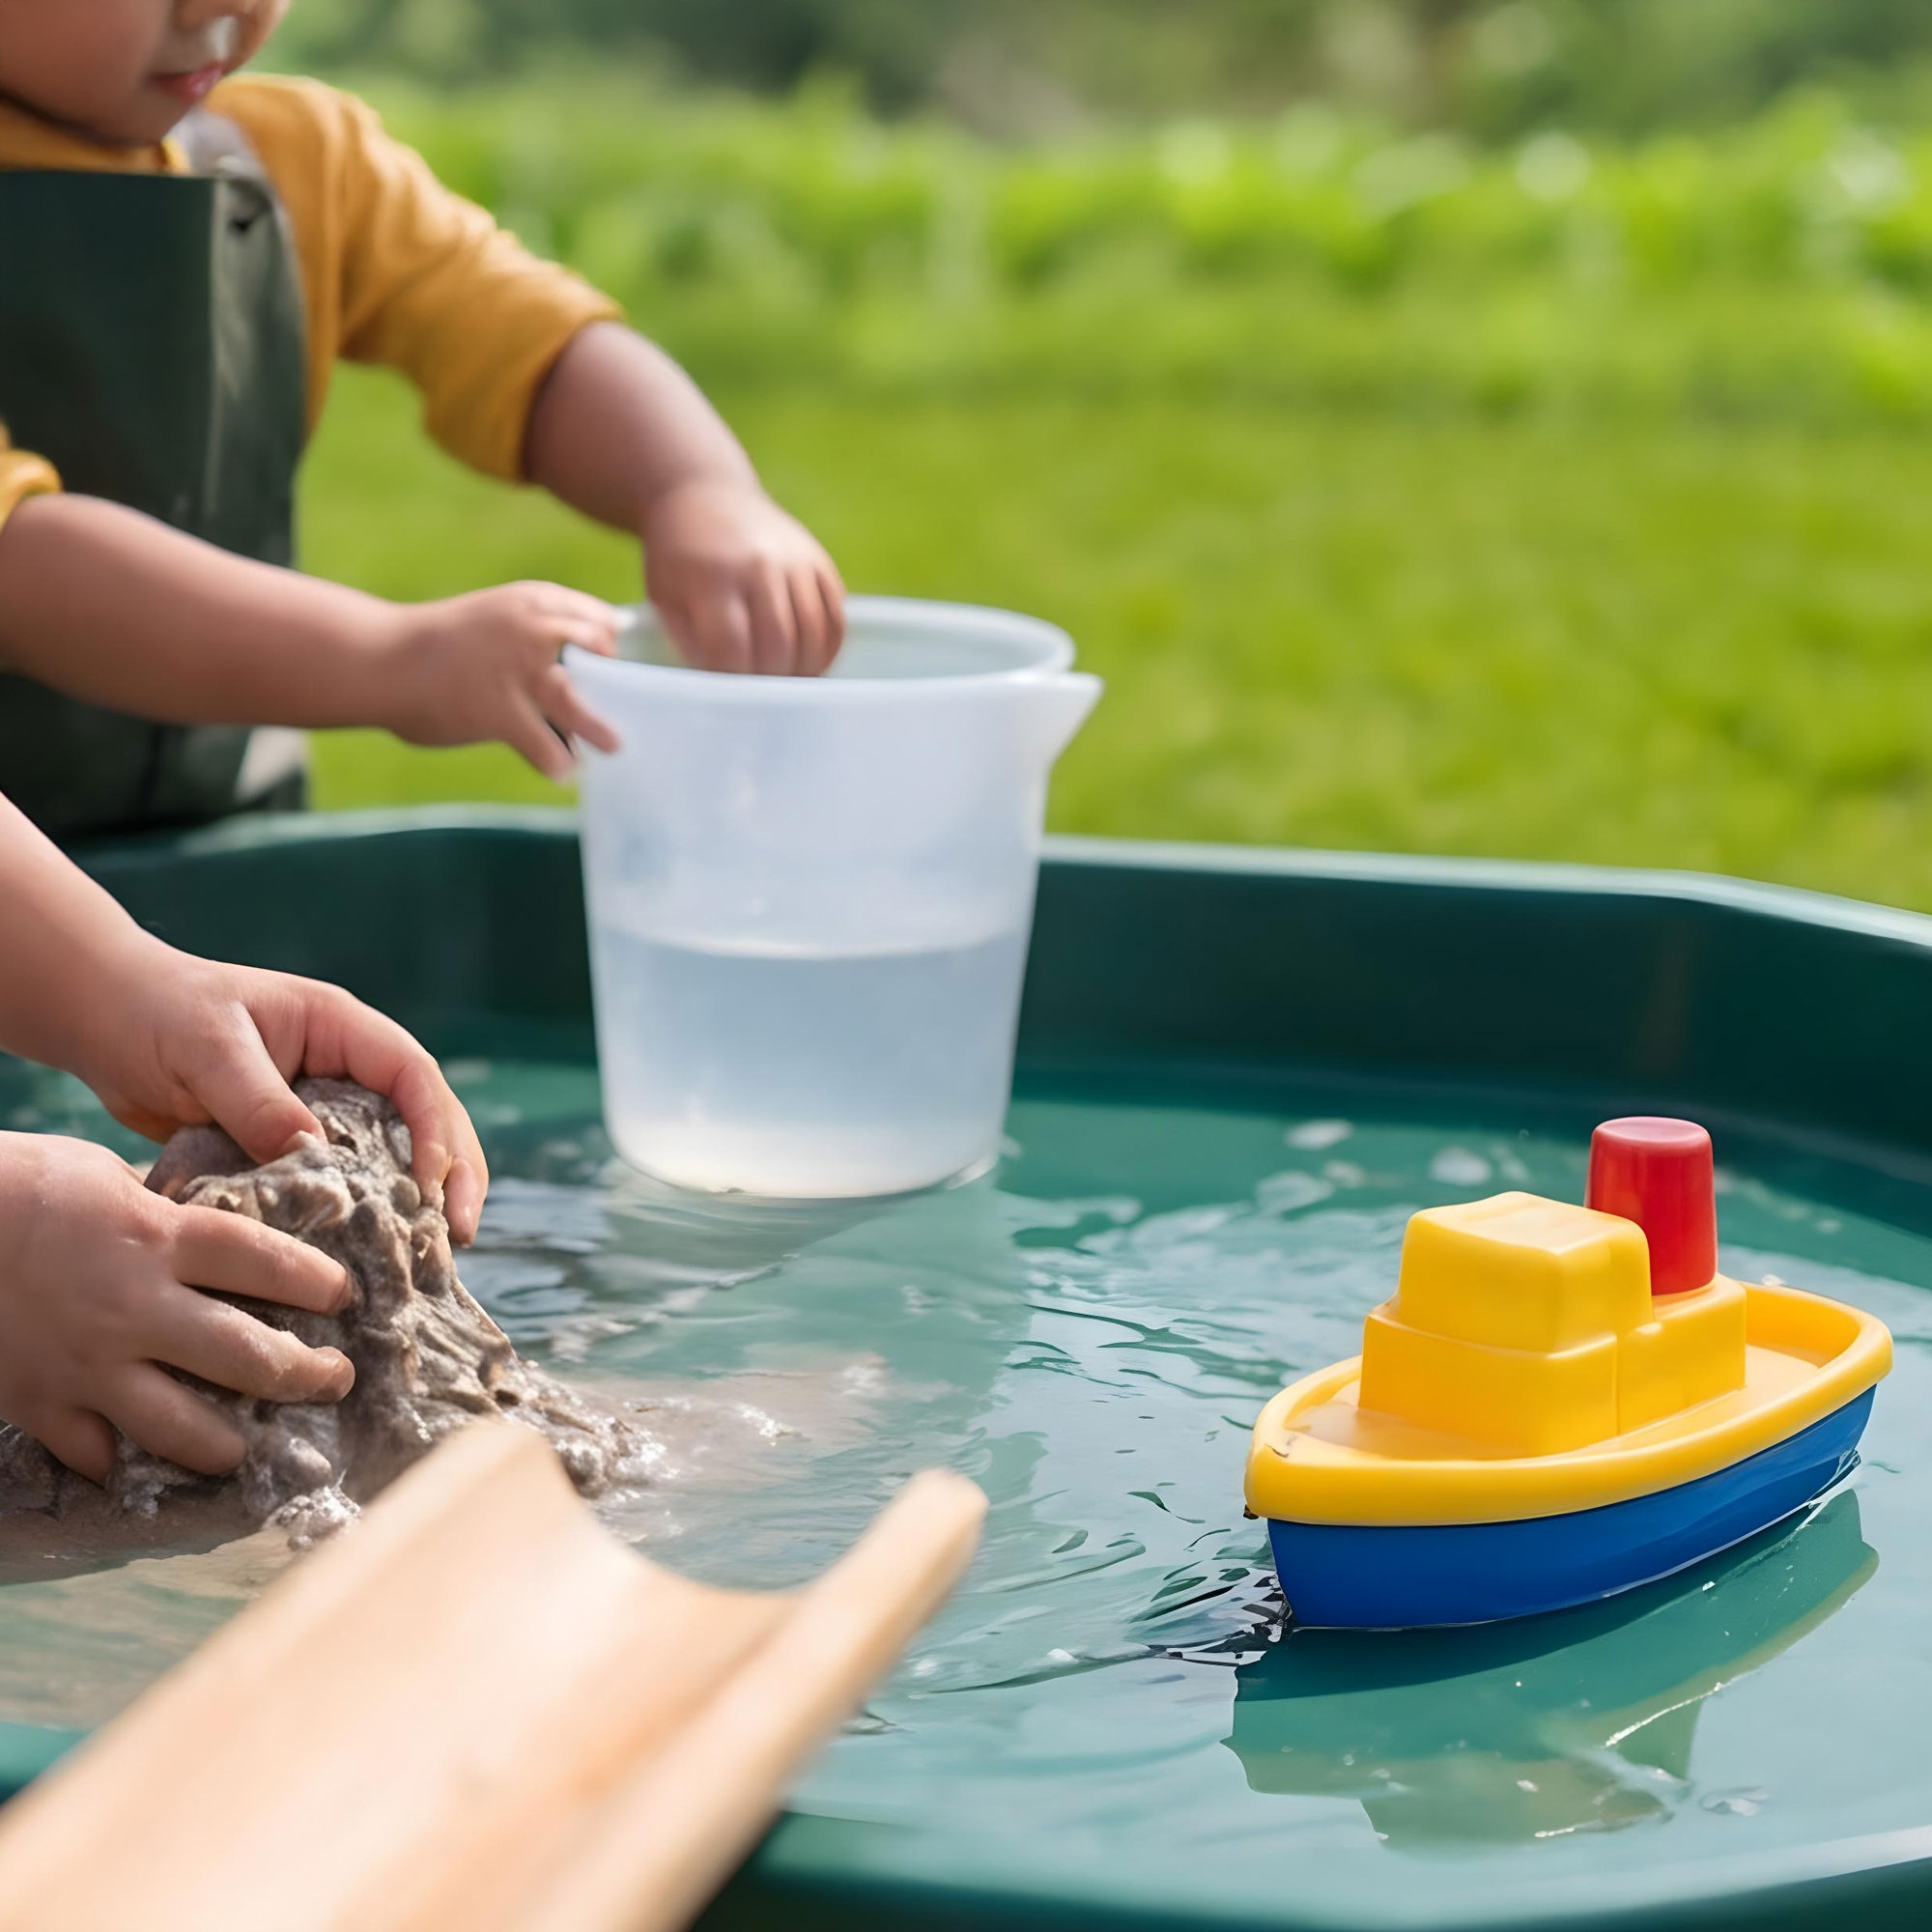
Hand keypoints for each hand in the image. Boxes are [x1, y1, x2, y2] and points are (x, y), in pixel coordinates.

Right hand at [0, 1134, 354, 1484]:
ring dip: (230, 1442)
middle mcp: (136, 1308)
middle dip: (305, 1375)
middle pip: (248, 1356)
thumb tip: (208, 1230)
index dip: (316, 1282)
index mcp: (158, 1237)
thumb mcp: (101, 1176)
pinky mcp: (39, 1403)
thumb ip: (160, 1214)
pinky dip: (123, 1462)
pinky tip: (145, 1465)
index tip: (343, 1296)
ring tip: (252, 1445)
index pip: (266, 1262)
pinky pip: (98, 1453)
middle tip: (335, 1380)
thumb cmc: (13, 1184)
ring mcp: (88, 1364)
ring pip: (184, 1427)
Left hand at [68, 947, 490, 1243]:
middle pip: (425, 1118)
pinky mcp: (292, 1145)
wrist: (105, 1024)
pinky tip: (364, 1258)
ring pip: (392, 1155)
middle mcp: (346, 1068)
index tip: (430, 1184)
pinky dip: (358, 1218)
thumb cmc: (156, 1015)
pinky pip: (341, 1182)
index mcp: (340, 1028)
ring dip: (415, 1202)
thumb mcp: (207, 1050)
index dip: (435, 1128)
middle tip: (459, 1233)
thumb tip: (310, 1156)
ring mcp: (324, 1108)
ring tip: (431, 1256)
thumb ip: (258, 1100)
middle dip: (452, 1173)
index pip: (413, 1075)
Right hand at [383, 582, 621, 780]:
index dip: (611, 647)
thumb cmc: (438, 645)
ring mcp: (514, 669)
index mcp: (531, 601)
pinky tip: (561, 770)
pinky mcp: (497, 710)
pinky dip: (556, 761)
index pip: (596, 619)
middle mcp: (529, 628)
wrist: (377, 658)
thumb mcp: (493, 621)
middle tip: (626, 706)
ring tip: (613, 745)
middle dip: (616, 684)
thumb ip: (532, 639)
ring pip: (574, 703)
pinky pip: (543, 744)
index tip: (614, 669)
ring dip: (598, 729)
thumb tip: (577, 681)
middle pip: (596, 654)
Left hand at [644, 478, 846, 675]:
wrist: (705, 494)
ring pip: (815, 634)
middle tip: (758, 694)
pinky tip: (808, 663)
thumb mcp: (665, 595)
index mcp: (714, 576)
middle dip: (769, 680)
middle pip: (779, 644)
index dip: (733, 681)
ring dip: (802, 670)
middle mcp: (761, 564)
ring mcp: (796, 560)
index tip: (727, 693)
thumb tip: (723, 687)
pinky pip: (836, 618)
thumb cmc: (677, 556)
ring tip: (784, 683)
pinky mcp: (819, 562)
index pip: (734, 648)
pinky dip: (827, 650)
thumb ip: (690, 641)